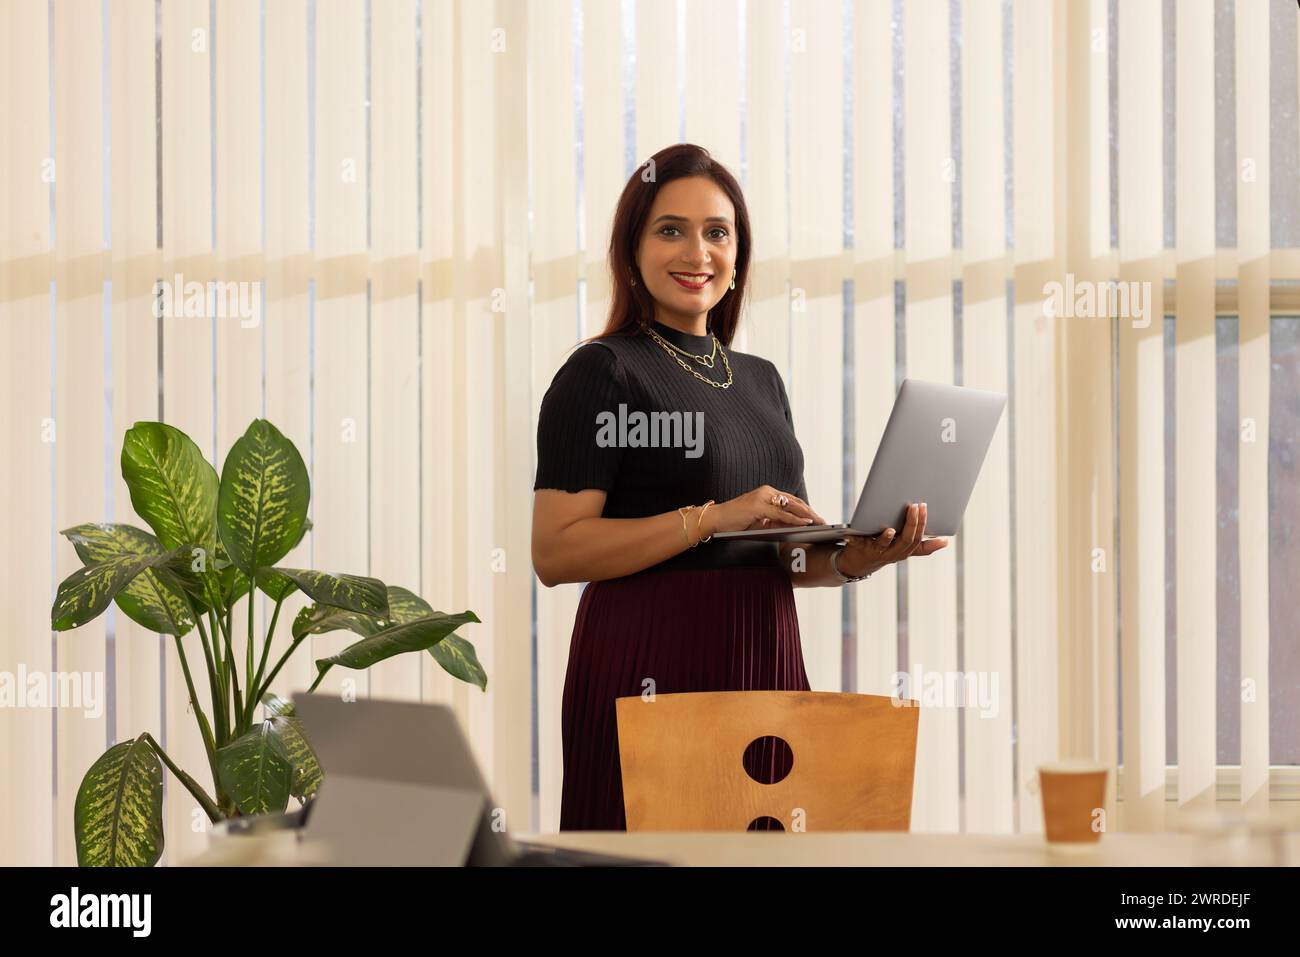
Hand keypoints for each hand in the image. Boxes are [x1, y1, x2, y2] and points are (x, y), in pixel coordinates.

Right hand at [700, 485, 825, 536]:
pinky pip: (781, 513)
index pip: (791, 500)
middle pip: (794, 501)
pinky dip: (795, 519)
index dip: (805, 509)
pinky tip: (806, 523)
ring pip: (790, 506)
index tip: (817, 517)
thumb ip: (776, 520)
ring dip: (807, 515)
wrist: (716, 519)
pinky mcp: (758, 506)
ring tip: (819, 522)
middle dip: (810, 512)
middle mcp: (766, 491)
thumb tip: (794, 525)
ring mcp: (762, 497)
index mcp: (767, 493)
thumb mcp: (760, 520)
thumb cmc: (736, 521)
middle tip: (823, 521)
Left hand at [835, 502, 946, 577]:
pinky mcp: (859, 549)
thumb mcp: (904, 550)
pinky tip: (850, 535)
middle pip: (905, 540)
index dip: (922, 524)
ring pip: (884, 545)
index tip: (924, 506)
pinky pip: (858, 544)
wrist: (858, 564)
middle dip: (911, 524)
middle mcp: (892, 553)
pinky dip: (854, 539)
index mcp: (904, 551)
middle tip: (914, 506)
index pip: (917, 538)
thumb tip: (945, 542)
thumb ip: (923, 547)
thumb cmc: (885, 551)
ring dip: (887, 538)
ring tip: (890, 530)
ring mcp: (876, 551)